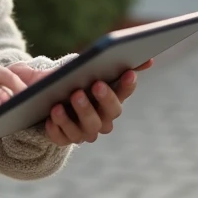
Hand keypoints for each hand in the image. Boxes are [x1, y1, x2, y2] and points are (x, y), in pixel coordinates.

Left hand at [8, 59, 153, 146]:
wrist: (48, 99)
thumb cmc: (74, 82)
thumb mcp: (90, 69)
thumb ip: (116, 63)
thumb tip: (149, 59)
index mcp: (112, 100)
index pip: (125, 93)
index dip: (127, 84)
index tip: (128, 72)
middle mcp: (102, 120)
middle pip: (109, 113)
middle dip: (104, 99)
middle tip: (96, 84)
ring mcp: (84, 131)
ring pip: (86, 128)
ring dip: (78, 114)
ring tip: (65, 100)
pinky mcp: (64, 138)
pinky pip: (62, 137)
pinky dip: (58, 126)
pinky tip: (51, 115)